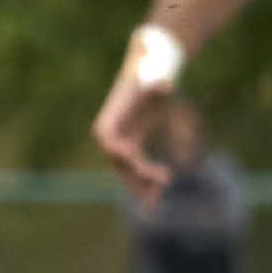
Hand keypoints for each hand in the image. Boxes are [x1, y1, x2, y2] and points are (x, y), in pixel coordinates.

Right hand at [90, 48, 178, 199]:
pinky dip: (145, 180)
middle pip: (119, 158)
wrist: (155, 68)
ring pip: (127, 169)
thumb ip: (159, 78)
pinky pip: (136, 166)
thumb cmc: (156, 68)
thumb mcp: (158, 71)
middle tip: (161, 183)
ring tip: (154, 204)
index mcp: (115, 112)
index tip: (134, 156)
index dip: (116, 149)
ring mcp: (123, 137)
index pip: (107, 136)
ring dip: (139, 186)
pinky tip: (156, 196)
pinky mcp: (135, 142)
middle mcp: (114, 129)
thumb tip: (164, 84)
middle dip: (136, 174)